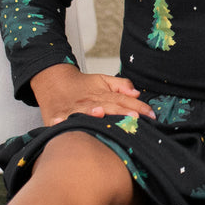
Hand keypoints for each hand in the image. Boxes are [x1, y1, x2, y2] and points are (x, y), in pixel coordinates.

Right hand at [29, 63, 153, 126]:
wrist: (54, 82)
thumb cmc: (82, 86)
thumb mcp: (104, 81)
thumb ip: (122, 86)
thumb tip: (137, 93)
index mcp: (102, 95)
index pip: (123, 100)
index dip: (138, 106)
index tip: (151, 115)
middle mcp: (89, 102)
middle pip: (107, 107)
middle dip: (120, 112)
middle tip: (134, 118)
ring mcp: (73, 109)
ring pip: (83, 113)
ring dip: (91, 113)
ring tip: (100, 114)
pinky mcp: (57, 117)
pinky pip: (59, 120)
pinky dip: (59, 121)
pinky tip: (60, 123)